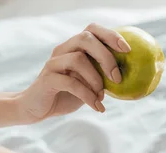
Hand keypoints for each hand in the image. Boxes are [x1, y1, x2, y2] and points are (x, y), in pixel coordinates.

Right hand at [16, 23, 130, 122]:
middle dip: (106, 57)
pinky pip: (71, 82)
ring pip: (78, 59)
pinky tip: (97, 107)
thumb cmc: (65, 95)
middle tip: (117, 78)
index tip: (127, 50)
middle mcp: (62, 50)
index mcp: (73, 47)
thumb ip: (102, 77)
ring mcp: (53, 63)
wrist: (37, 109)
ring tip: (101, 96)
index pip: (92, 30)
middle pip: (86, 39)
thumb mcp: (87, 84)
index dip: (110, 35)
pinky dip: (88, 95)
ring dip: (96, 79)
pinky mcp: (48, 79)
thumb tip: (128, 77)